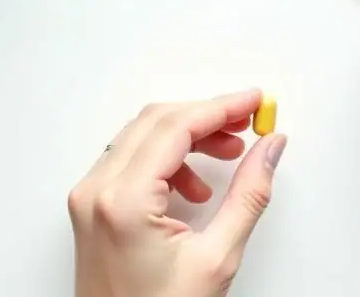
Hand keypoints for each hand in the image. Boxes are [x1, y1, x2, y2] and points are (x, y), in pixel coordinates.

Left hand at [68, 90, 286, 296]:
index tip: (254, 102)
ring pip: (142, 137)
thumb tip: (270, 149)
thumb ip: (249, 194)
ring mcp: (88, 200)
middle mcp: (96, 192)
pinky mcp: (92, 209)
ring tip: (229, 156)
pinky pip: (130, 161)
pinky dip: (168, 160)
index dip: (221, 107)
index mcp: (122, 201)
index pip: (176, 127)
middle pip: (156, 122)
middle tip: (248, 123)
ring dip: (189, 137)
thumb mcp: (217, 258)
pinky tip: (197, 186)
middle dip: (207, 117)